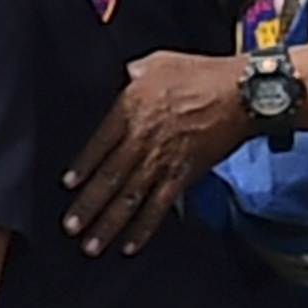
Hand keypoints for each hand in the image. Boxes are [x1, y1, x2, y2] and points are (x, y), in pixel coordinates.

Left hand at [65, 54, 251, 253]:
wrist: (240, 93)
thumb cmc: (202, 73)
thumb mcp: (158, 62)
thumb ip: (135, 73)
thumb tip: (124, 77)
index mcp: (130, 110)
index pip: (98, 144)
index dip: (82, 167)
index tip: (67, 186)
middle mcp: (141, 140)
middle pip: (109, 178)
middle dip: (88, 206)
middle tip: (70, 228)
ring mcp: (162, 161)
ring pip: (129, 198)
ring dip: (109, 225)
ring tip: (91, 246)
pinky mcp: (183, 176)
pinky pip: (159, 207)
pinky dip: (144, 229)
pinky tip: (130, 246)